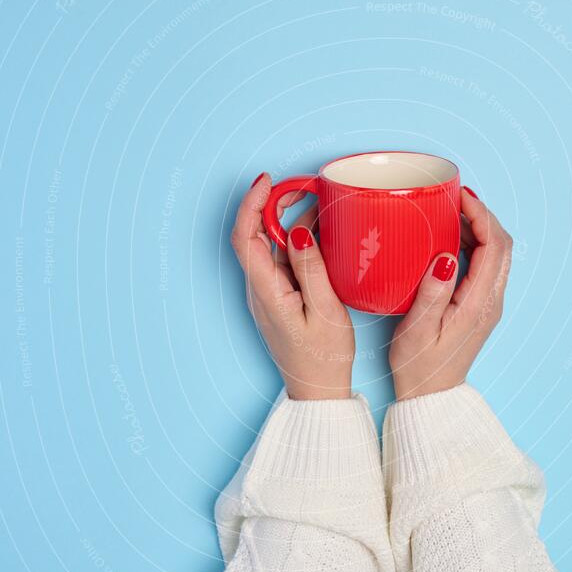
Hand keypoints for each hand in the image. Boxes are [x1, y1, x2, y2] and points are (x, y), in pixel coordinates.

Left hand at [231, 173, 354, 399]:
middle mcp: (259, 289)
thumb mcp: (326, 311)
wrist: (317, 390)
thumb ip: (311, 269)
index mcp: (266, 292)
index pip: (245, 237)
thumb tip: (296, 232)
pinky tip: (317, 235)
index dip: (252, 204)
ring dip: (287, 222)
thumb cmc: (324, 357)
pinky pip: (280, 260)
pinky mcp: (277, 296)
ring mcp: (266, 293)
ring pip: (268, 246)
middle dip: (272, 204)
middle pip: (253, 235)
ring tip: (318, 207)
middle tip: (302, 187)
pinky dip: (294, 241)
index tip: (268, 181)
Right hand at [389, 188, 512, 399]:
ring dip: (480, 228)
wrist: (430, 395)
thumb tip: (448, 256)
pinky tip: (451, 239)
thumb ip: (434, 293)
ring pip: (497, 254)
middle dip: (483, 215)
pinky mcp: (479, 306)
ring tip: (450, 212)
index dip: (482, 216)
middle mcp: (491, 301)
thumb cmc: (419, 366)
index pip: (495, 247)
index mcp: (479, 304)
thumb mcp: (417, 330)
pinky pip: (486, 265)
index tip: (461, 196)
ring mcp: (488, 304)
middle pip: (502, 246)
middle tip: (454, 199)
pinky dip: (474, 244)